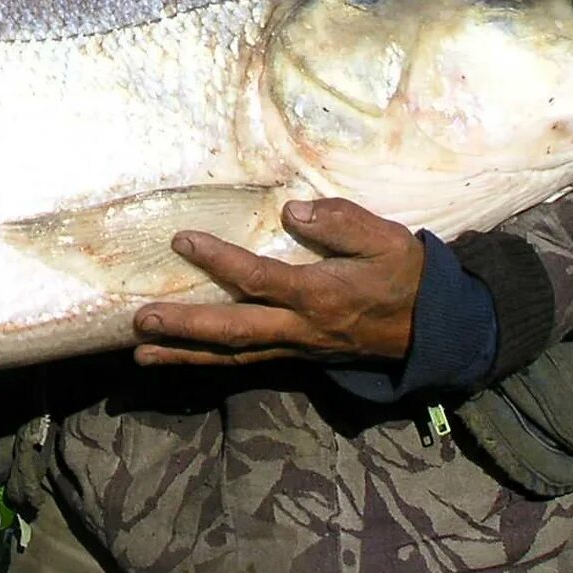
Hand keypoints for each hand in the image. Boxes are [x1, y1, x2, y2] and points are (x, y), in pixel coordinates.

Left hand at [130, 197, 423, 368]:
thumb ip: (341, 222)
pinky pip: (247, 361)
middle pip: (233, 332)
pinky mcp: (297, 357)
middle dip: (185, 328)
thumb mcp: (385, 238)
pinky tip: (181, 359)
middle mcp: (300, 329)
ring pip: (233, 356)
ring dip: (186, 356)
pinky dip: (211, 363)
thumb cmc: (406, 274)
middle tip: (140, 321)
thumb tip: (292, 210)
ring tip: (141, 354)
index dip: (218, 260)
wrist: (431, 327)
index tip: (182, 240)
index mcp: (319, 295)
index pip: (258, 279)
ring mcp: (296, 348)